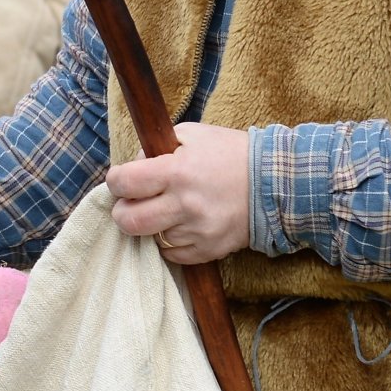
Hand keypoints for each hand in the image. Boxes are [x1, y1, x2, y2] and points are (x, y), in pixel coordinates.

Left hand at [105, 122, 251, 264]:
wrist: (276, 183)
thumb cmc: (229, 154)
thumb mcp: (191, 135)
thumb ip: (156, 148)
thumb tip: (132, 167)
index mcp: (176, 172)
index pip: (123, 183)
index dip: (115, 181)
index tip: (121, 180)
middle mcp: (184, 204)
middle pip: (128, 221)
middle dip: (122, 212)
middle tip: (130, 204)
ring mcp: (198, 231)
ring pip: (151, 239)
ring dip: (152, 226)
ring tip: (167, 210)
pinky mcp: (210, 251)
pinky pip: (173, 256)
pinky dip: (171, 243)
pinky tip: (182, 225)